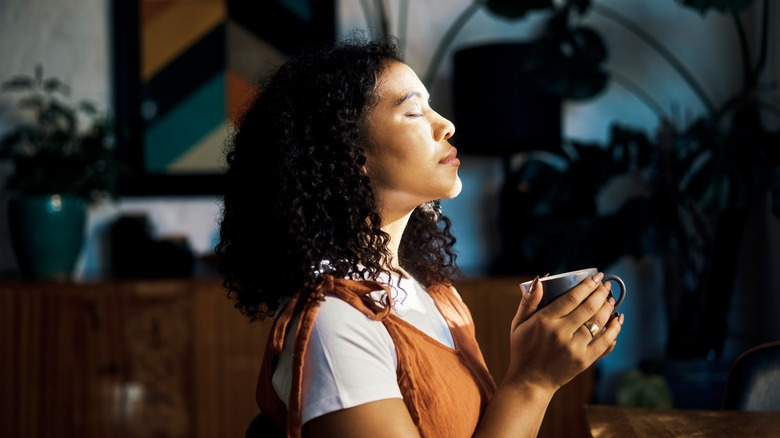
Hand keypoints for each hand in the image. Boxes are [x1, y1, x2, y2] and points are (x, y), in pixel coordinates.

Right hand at [504, 272, 623, 391]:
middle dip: (601, 293)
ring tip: (612, 299)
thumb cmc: (523, 350)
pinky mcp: (583, 361)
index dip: (587, 285)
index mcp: (544, 321)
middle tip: (606, 285)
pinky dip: (613, 330)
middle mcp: (560, 333)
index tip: (596, 277)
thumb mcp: (518, 324)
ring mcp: (574, 348)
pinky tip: (617, 320)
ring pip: (598, 323)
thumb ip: (528, 301)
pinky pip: (604, 342)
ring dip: (608, 308)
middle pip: (588, 307)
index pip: (572, 297)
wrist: (530, 381)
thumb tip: (539, 280)